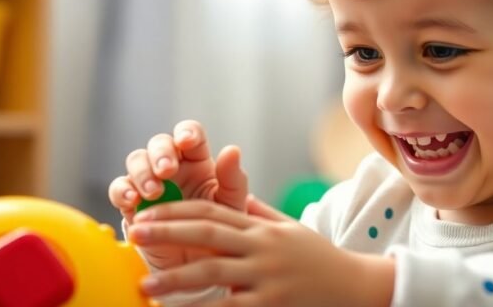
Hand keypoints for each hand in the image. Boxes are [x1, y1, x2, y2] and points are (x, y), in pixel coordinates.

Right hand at [108, 120, 247, 269]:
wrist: (198, 264)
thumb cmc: (219, 229)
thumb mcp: (231, 205)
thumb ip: (233, 178)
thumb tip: (232, 149)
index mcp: (198, 160)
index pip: (190, 134)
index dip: (186, 132)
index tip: (186, 141)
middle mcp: (171, 167)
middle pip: (159, 143)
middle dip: (160, 153)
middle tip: (167, 171)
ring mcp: (149, 183)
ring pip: (136, 160)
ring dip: (142, 172)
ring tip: (154, 192)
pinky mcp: (132, 204)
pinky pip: (119, 189)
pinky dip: (122, 191)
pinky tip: (132, 201)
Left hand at [127, 198, 394, 306]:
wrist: (356, 287)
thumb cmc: (319, 259)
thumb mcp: (290, 230)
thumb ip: (260, 214)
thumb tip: (236, 196)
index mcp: (263, 227)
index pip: (213, 210)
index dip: (177, 210)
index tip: (148, 213)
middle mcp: (263, 246)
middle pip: (207, 233)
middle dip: (168, 232)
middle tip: (135, 233)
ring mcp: (268, 276)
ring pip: (213, 271)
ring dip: (175, 278)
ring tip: (146, 285)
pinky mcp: (272, 304)